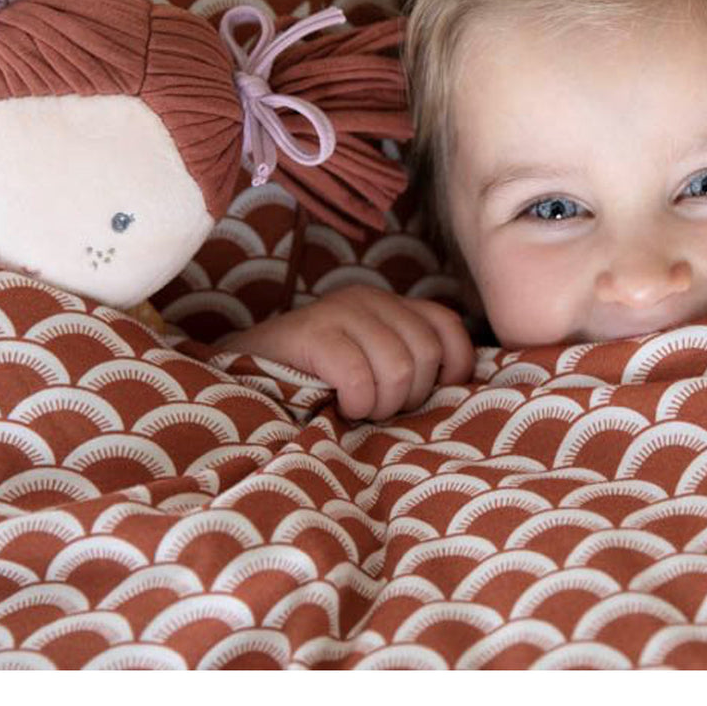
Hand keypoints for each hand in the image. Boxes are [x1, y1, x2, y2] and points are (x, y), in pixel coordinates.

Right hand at [220, 284, 474, 420]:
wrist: (243, 375)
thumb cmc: (318, 382)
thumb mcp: (372, 364)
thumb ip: (411, 363)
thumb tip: (462, 388)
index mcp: (391, 304)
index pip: (448, 328)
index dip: (451, 368)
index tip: (425, 396)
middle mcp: (370, 298)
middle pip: (426, 354)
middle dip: (408, 396)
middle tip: (376, 407)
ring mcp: (340, 310)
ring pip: (399, 368)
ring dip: (380, 404)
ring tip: (356, 408)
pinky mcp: (313, 332)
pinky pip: (359, 378)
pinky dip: (354, 402)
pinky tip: (337, 405)